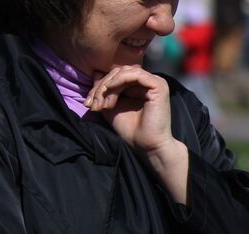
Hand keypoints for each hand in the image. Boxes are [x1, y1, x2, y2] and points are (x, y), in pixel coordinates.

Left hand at [86, 66, 188, 202]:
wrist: (147, 145)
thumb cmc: (131, 130)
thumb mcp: (111, 106)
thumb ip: (104, 90)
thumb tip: (96, 72)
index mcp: (140, 86)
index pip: (116, 76)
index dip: (100, 86)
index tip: (89, 103)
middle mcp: (149, 82)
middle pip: (118, 72)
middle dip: (102, 86)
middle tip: (95, 104)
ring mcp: (156, 83)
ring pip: (125, 72)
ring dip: (109, 85)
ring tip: (104, 103)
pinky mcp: (159, 86)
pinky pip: (135, 74)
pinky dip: (120, 79)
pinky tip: (110, 89)